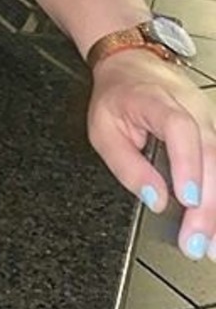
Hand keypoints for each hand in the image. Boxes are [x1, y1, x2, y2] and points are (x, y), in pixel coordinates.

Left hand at [88, 50, 215, 259]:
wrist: (132, 62)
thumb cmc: (116, 95)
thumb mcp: (102, 128)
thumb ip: (126, 165)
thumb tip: (155, 200)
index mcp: (157, 100)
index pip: (180, 129)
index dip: (188, 164)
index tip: (188, 200)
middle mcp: (192, 108)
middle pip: (211, 154)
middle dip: (207, 205)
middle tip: (196, 243)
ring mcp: (210, 118)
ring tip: (212, 245)